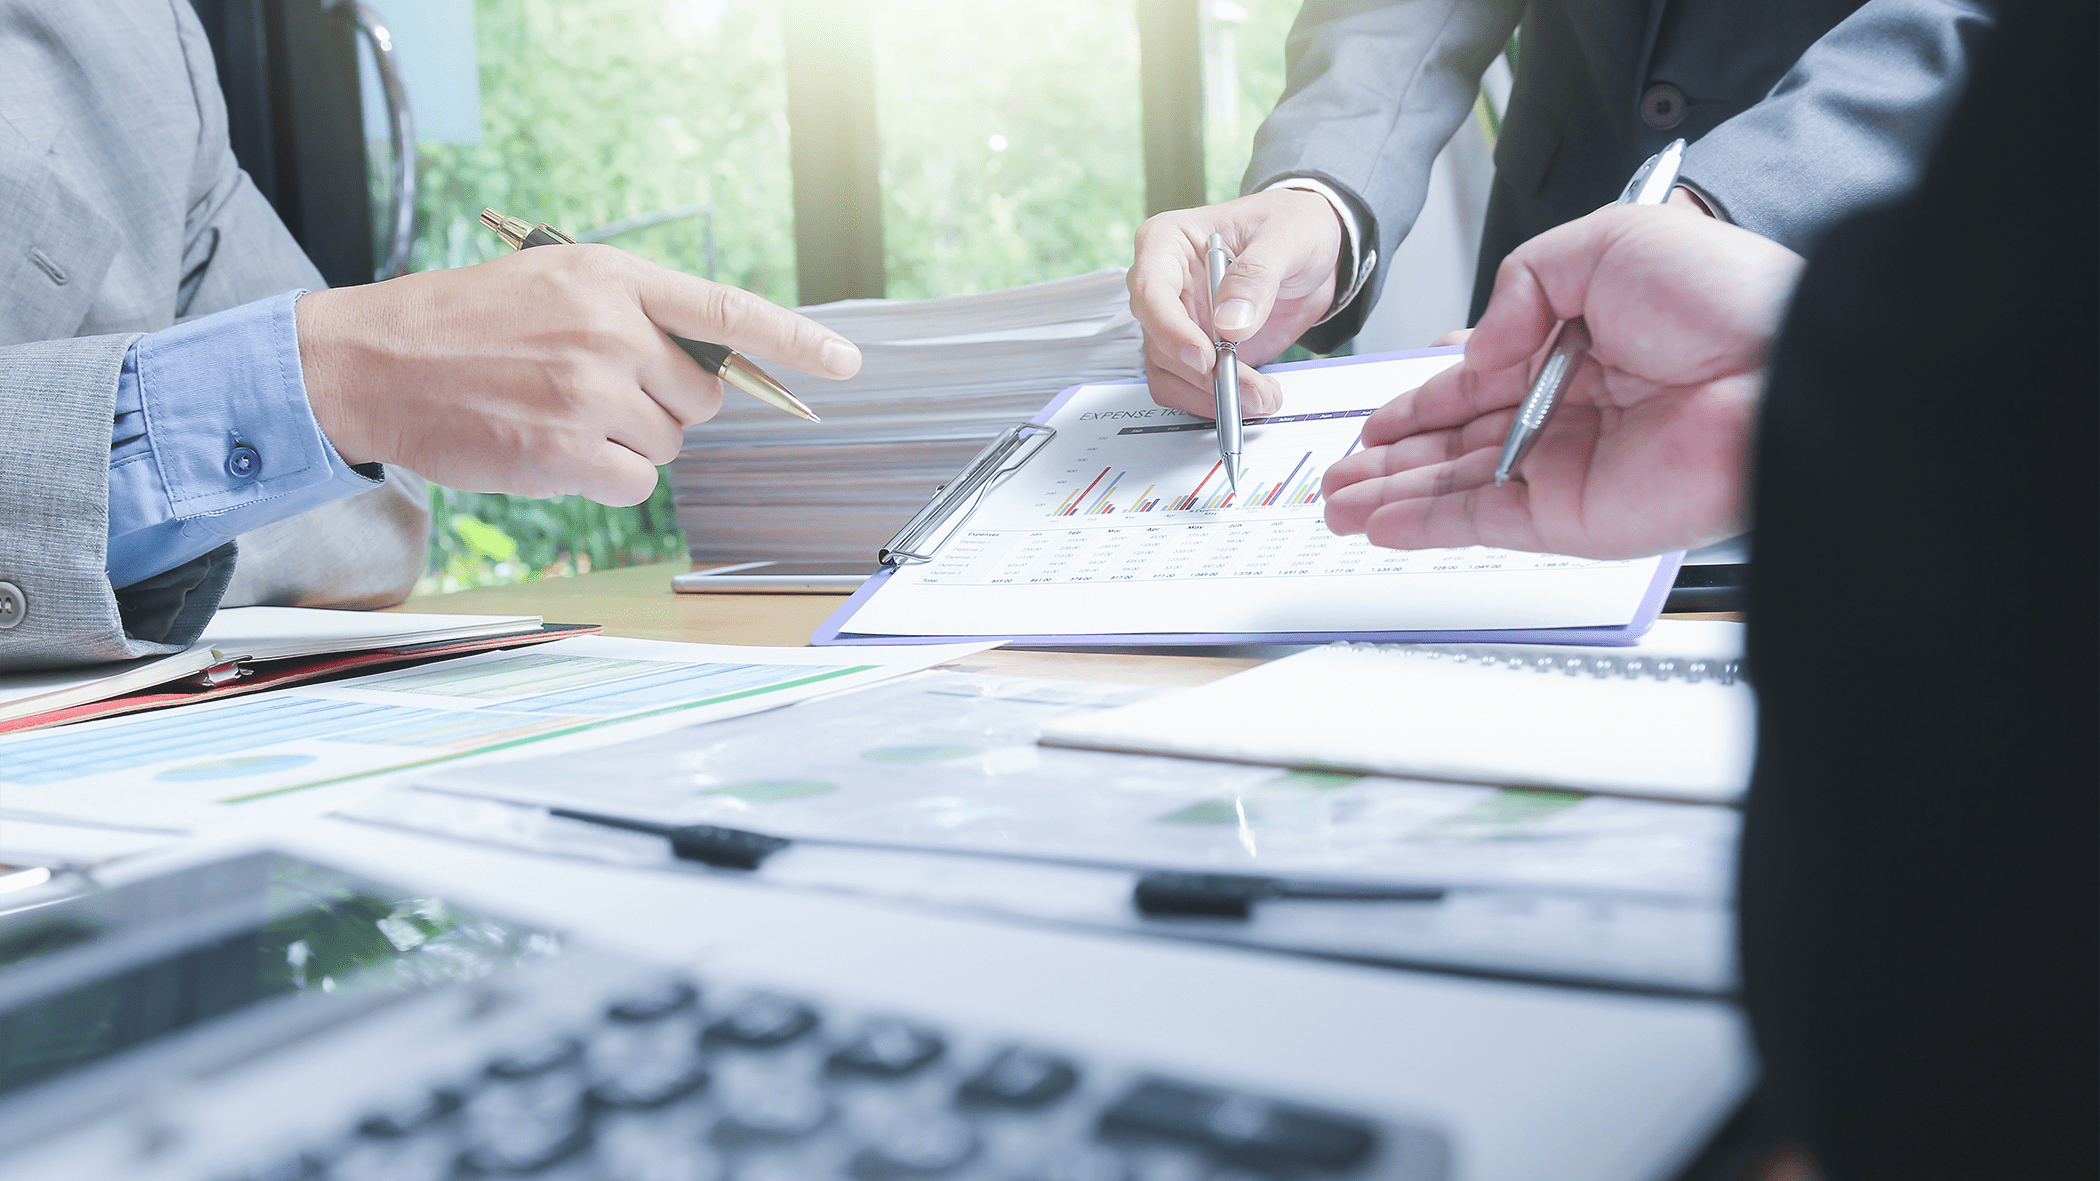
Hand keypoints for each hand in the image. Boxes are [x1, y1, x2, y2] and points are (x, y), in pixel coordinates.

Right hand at [297, 245, 861, 505]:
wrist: (371, 362)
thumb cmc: (464, 323)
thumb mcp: (553, 281)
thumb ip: (634, 311)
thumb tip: (711, 365)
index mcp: (612, 277)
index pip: (728, 312)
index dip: (797, 340)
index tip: (846, 362)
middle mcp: (611, 331)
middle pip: (704, 396)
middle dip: (668, 403)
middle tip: (600, 389)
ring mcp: (590, 393)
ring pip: (669, 444)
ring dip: (629, 442)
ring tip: (559, 413)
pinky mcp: (566, 452)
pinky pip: (636, 483)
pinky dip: (606, 477)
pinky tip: (554, 450)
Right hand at [1127, 188, 1341, 418]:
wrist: (1315, 252)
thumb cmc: (1292, 224)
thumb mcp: (1286, 236)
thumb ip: (1257, 275)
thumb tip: (1229, 323)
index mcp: (1169, 243)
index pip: (1150, 290)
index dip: (1171, 329)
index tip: (1205, 357)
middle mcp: (1166, 285)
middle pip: (1157, 340)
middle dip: (1201, 373)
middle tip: (1248, 388)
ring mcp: (1179, 322)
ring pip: (1169, 373)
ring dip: (1211, 395)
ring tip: (1261, 395)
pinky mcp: (1197, 351)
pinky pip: (1189, 387)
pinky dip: (1216, 401)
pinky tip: (1254, 395)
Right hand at [1322, 206, 1802, 557]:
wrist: (1783, 369)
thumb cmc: (1725, 301)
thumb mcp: (1607, 242)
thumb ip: (1524, 283)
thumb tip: (1475, 345)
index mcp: (1582, 349)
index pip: (1480, 381)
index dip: (1421, 400)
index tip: (1376, 417)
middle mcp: (1572, 415)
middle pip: (1456, 444)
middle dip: (1390, 459)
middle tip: (1338, 473)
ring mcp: (1569, 470)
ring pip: (1456, 488)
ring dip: (1390, 497)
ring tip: (1333, 505)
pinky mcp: (1573, 518)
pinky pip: (1482, 523)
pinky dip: (1425, 525)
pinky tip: (1378, 523)